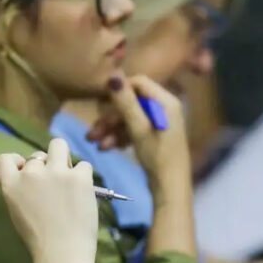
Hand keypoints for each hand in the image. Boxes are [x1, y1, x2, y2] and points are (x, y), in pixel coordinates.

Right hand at [0, 138, 97, 262]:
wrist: (63, 253)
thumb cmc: (38, 239)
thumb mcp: (16, 212)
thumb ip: (19, 189)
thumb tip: (29, 175)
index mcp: (11, 184)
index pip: (5, 158)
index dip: (16, 161)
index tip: (25, 171)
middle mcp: (31, 173)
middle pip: (36, 155)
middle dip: (44, 166)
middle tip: (53, 187)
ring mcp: (56, 172)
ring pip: (59, 145)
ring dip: (62, 158)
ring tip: (68, 178)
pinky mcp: (79, 176)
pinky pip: (83, 165)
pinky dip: (83, 176)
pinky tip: (82, 193)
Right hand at [87, 75, 189, 191]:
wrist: (170, 188)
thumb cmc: (157, 156)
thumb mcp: (138, 129)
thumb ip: (126, 102)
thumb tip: (113, 75)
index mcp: (166, 102)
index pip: (139, 83)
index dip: (119, 90)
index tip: (100, 103)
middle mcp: (165, 108)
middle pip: (132, 103)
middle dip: (110, 117)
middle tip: (92, 132)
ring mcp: (160, 122)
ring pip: (130, 118)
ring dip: (112, 129)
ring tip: (95, 143)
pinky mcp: (155, 135)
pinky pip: (134, 129)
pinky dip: (120, 136)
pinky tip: (108, 148)